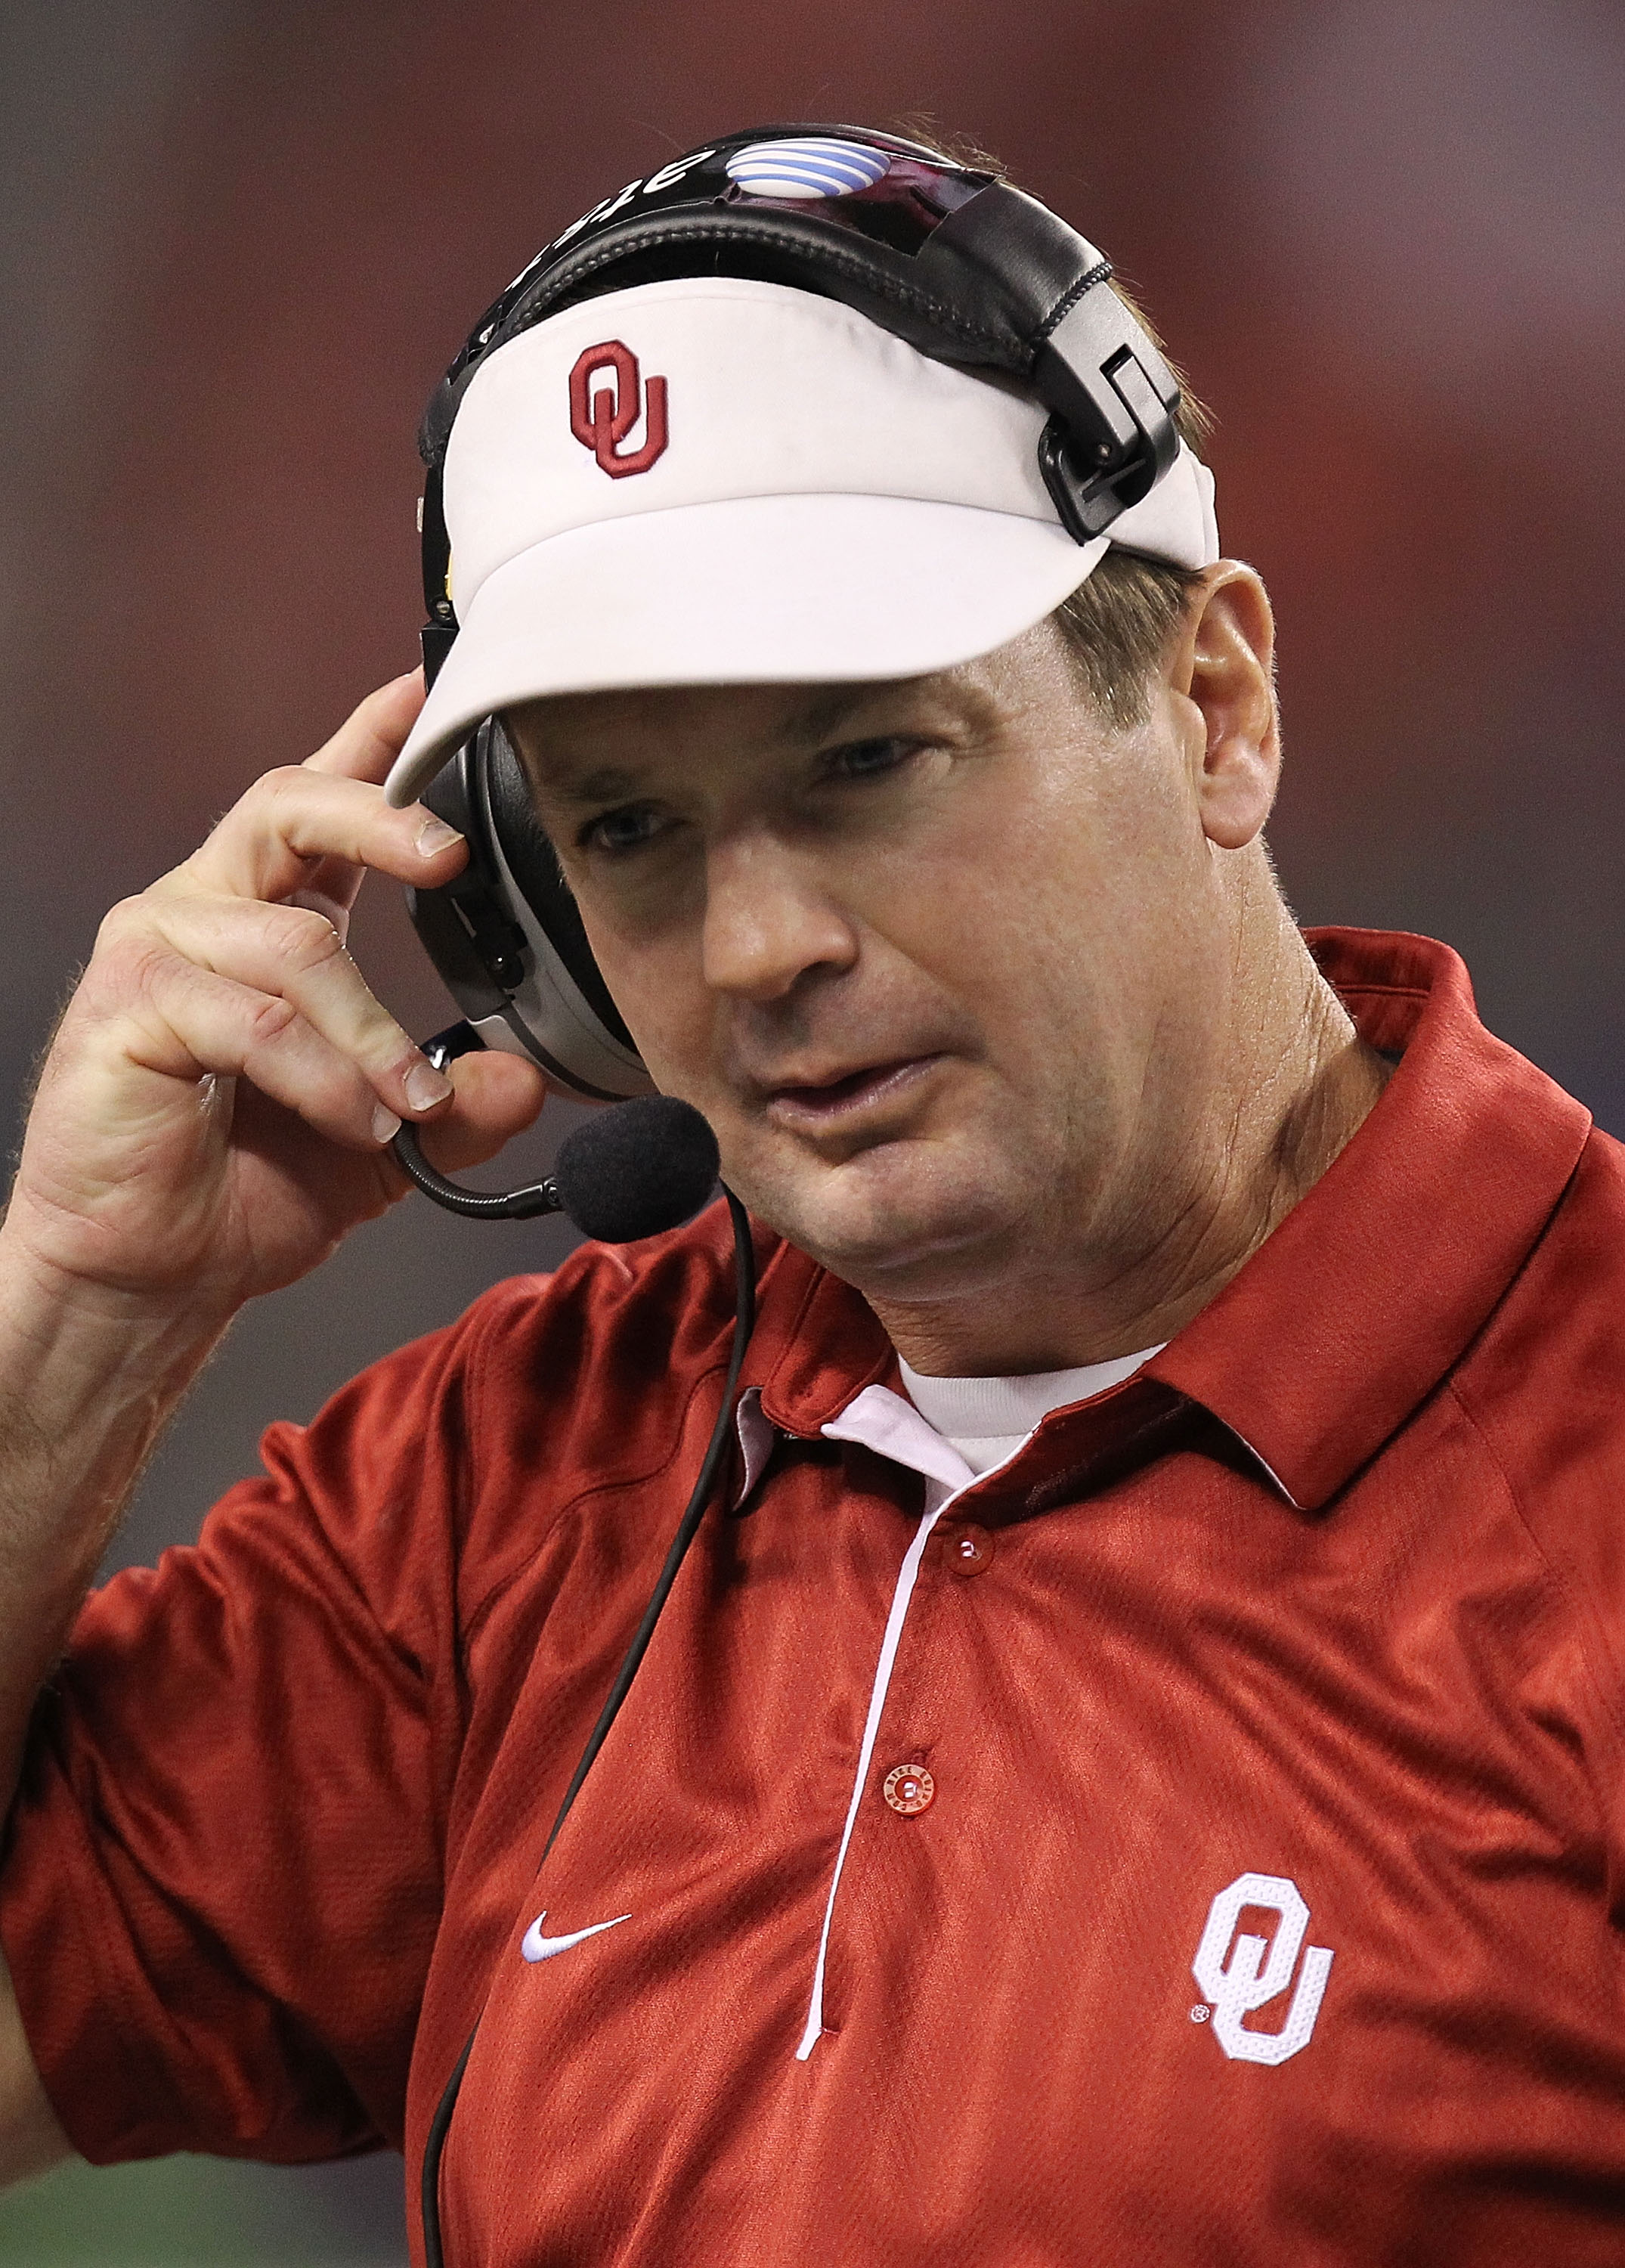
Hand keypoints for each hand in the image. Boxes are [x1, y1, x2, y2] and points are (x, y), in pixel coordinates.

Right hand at [3, 673, 546, 1325]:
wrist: (152, 1274)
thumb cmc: (243, 1192)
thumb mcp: (384, 1146)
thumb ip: (456, 1107)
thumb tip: (520, 1076)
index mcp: (272, 919)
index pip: (323, 800)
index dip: (375, 734)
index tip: (434, 681)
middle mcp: (210, 911)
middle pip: (291, 807)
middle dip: (380, 816)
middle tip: (448, 857)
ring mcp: (160, 949)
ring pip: (295, 946)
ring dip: (371, 1035)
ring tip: (403, 1108)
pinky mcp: (127, 1006)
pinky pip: (252, 1019)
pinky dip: (320, 1075)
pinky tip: (350, 1122)